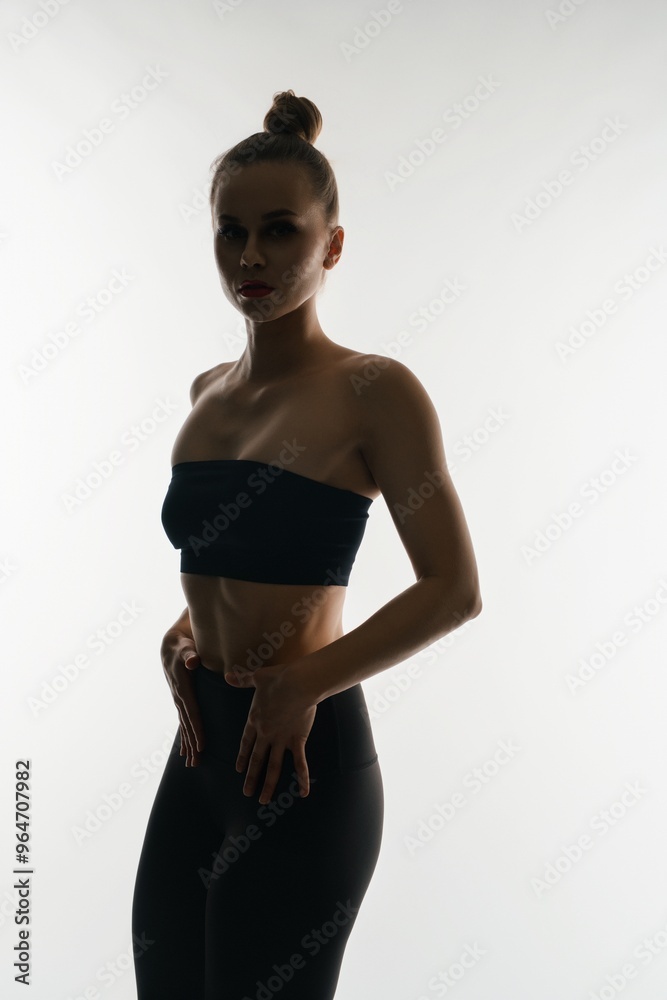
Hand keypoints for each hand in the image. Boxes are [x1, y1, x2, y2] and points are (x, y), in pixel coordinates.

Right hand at [161, 631, 204, 766]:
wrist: (171, 646)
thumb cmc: (182, 647)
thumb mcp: (186, 649)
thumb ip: (190, 656)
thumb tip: (193, 662)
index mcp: (183, 689)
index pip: (192, 713)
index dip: (197, 729)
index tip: (201, 745)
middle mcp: (179, 699)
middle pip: (187, 726)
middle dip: (192, 745)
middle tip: (196, 764)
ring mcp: (179, 701)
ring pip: (184, 727)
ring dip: (188, 745)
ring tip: (192, 763)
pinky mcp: (181, 701)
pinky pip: (183, 722)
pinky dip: (185, 737)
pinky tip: (187, 750)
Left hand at [225, 662, 315, 803]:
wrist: (298, 683)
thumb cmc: (278, 678)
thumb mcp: (256, 677)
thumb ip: (241, 680)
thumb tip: (227, 675)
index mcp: (254, 720)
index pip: (246, 744)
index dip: (242, 757)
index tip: (238, 769)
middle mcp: (265, 734)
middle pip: (256, 760)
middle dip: (251, 778)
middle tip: (246, 792)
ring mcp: (281, 740)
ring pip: (273, 767)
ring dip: (268, 785)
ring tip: (263, 800)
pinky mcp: (297, 740)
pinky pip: (300, 763)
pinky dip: (302, 779)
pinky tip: (303, 793)